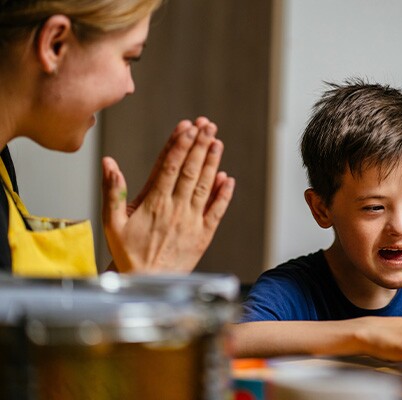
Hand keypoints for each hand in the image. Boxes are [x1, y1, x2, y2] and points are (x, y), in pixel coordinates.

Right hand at [101, 117, 234, 272]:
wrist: (147, 282)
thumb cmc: (128, 253)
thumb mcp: (111, 222)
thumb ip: (112, 191)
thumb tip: (109, 163)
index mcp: (154, 203)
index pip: (169, 167)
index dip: (180, 145)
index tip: (187, 127)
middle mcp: (176, 209)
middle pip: (191, 171)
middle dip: (199, 145)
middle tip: (208, 125)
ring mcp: (192, 221)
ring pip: (205, 186)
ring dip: (212, 163)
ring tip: (217, 142)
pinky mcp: (204, 234)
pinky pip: (217, 211)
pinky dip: (223, 194)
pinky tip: (228, 178)